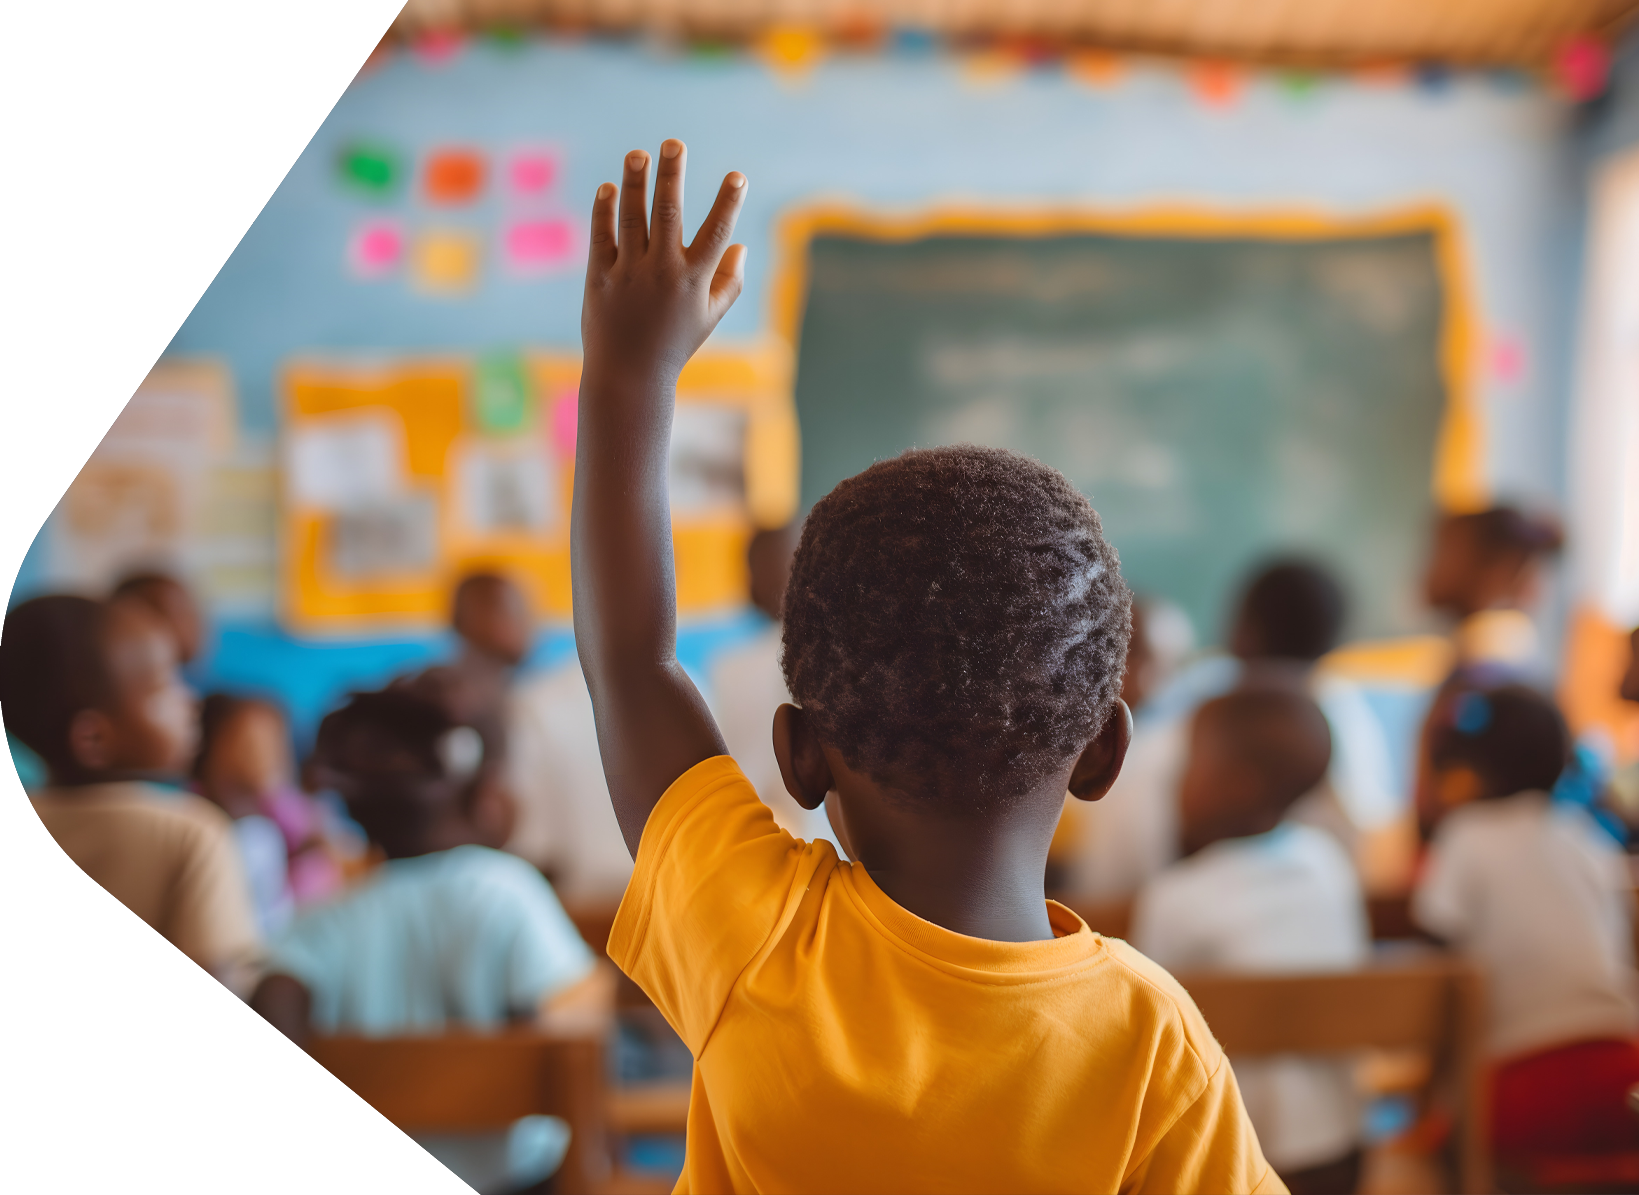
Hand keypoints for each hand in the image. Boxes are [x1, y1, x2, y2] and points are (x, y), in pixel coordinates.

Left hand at [581, 141, 748, 385]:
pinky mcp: (600, 278)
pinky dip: (605, 211)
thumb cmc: (674, 345)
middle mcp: (663, 272)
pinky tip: (609, 188)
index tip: (737, 176)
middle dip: (673, 175)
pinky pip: (602, 237)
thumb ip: (729, 282)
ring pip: (632, 219)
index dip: (729, 203)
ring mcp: (629, 274)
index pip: (717, 233)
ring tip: (639, 154)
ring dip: (635, 183)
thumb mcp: (709, 317)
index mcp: (694, 280)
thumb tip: (739, 245)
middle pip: (669, 214)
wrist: (629, 376)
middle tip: (675, 143)